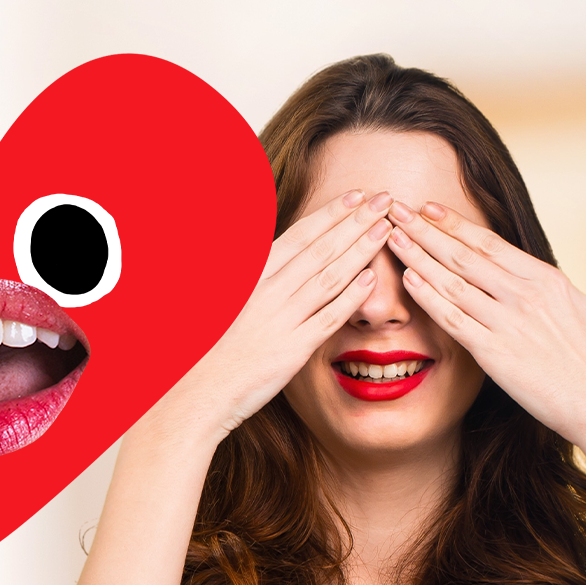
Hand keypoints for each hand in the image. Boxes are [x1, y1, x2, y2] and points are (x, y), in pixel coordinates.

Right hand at [150, 189, 392, 442]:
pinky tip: (371, 281)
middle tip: (384, 200)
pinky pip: (328, 318)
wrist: (199, 388)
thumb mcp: (222, 294)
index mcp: (251, 275)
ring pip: (330, 278)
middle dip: (356, 222)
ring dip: (361, 251)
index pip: (300, 236)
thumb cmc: (207, 343)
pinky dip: (351, 298)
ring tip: (386, 230)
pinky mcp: (293, 349)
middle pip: (321, 250)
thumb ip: (248, 267)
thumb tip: (263, 244)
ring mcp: (282, 319)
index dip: (330, 214)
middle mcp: (268, 291)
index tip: (356, 196)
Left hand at [384, 200, 585, 444]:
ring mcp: (507, 323)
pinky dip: (428, 296)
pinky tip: (406, 278)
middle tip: (394, 209)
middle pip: (463, 254)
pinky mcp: (494, 354)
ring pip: (452, 281)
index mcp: (548, 279)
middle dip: (424, 230)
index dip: (455, 223)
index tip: (428, 208)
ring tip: (390, 236)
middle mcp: (524, 294)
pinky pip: (452, 319)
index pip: (490, 243)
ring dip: (418, 256)